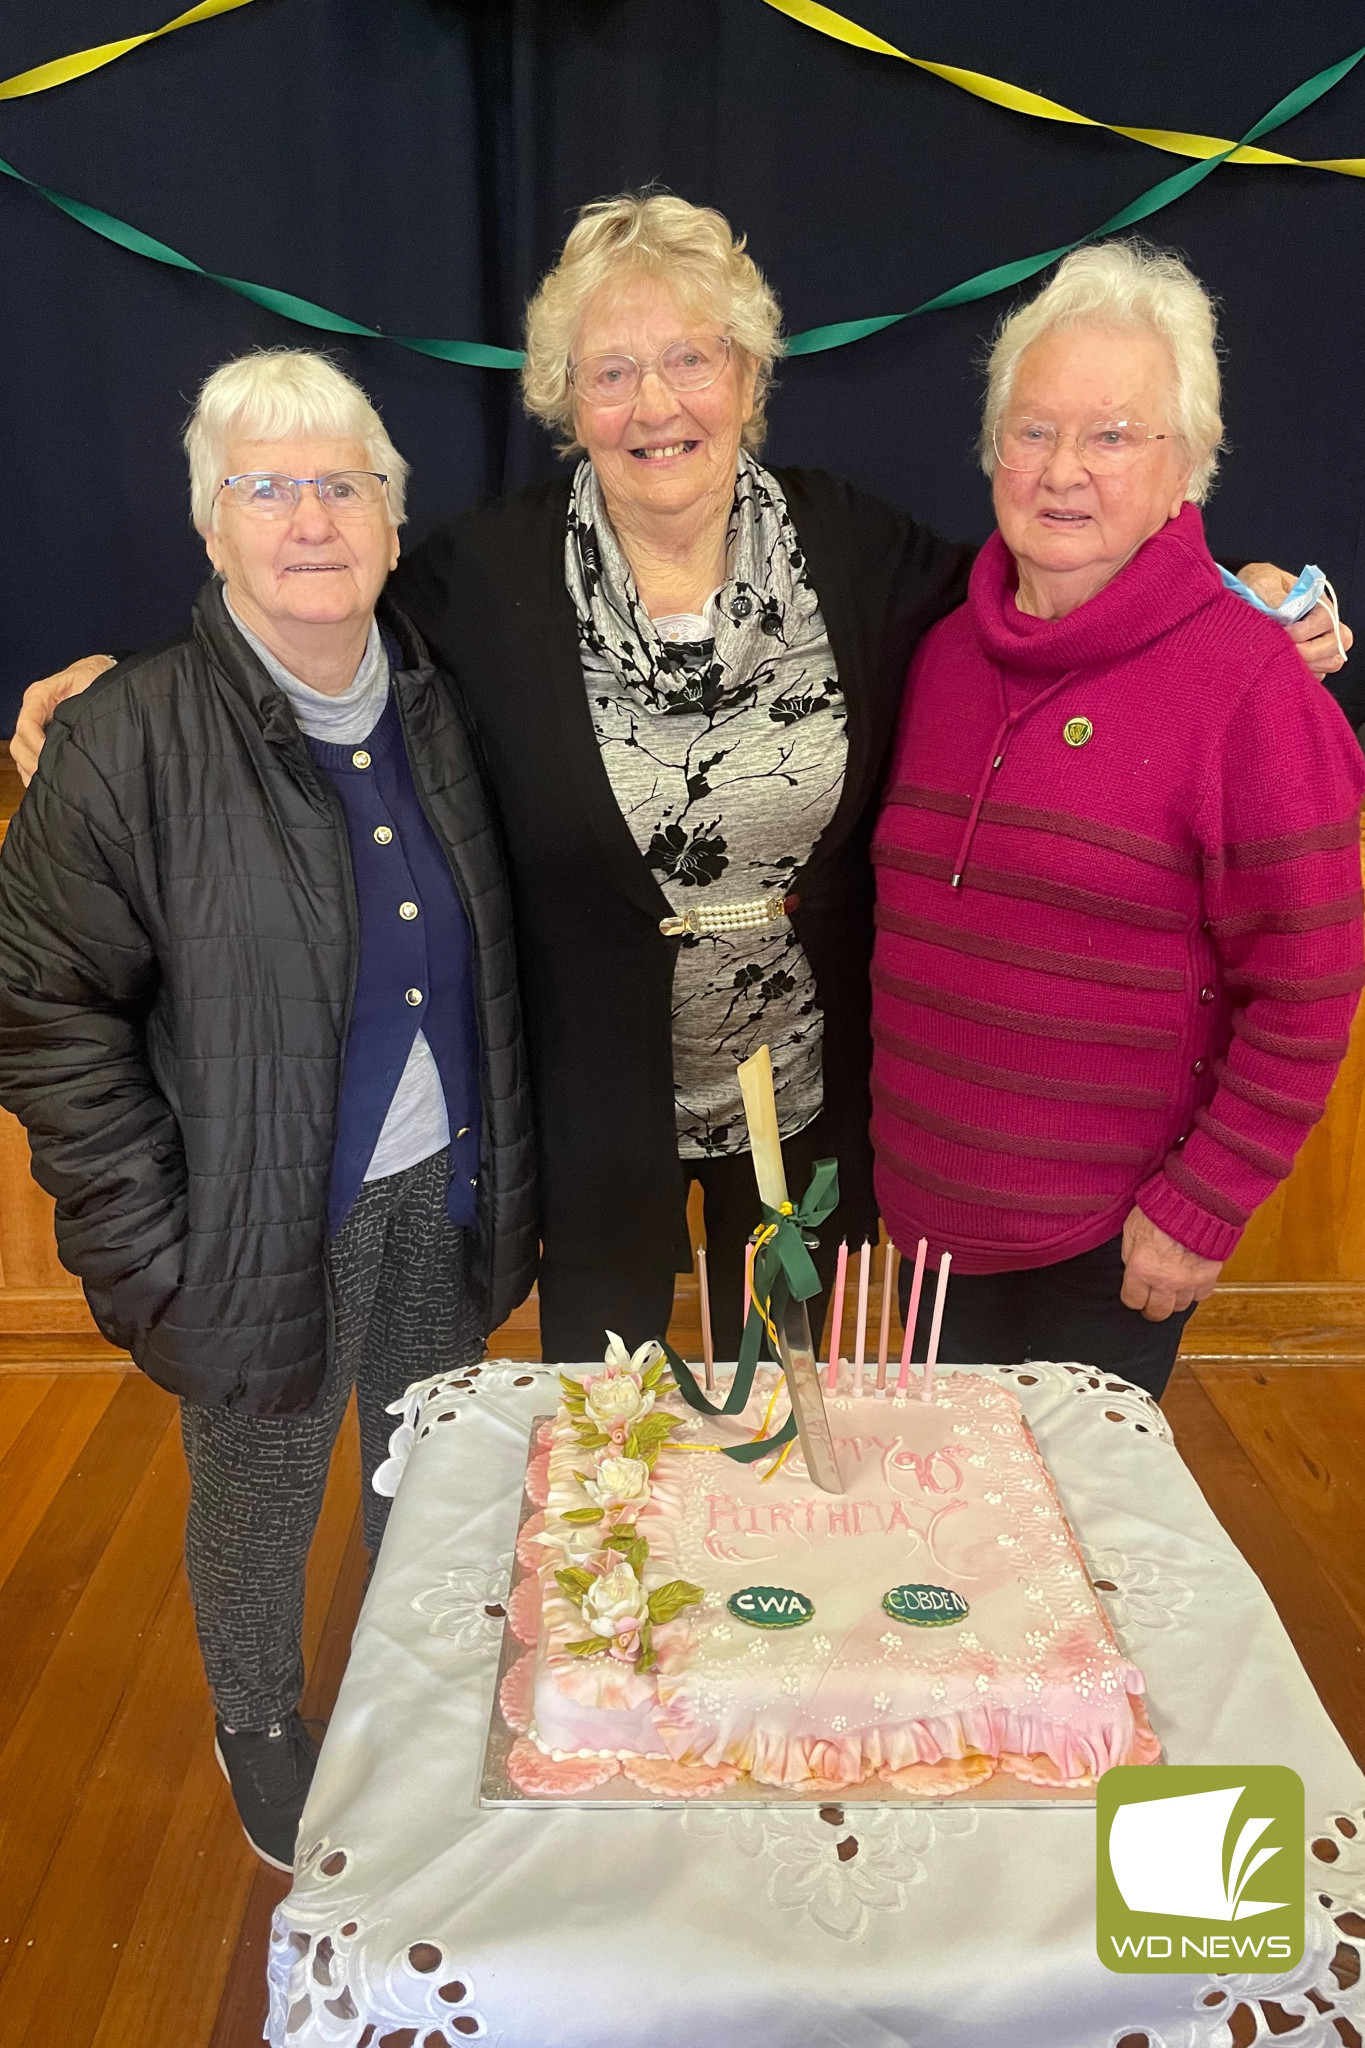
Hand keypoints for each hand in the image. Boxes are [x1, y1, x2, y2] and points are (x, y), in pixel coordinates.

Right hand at [8, 656, 115, 784]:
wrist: (101, 672)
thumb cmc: (95, 676)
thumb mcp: (89, 684)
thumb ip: (80, 703)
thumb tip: (77, 729)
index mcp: (39, 697)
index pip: (27, 725)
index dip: (36, 744)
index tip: (50, 758)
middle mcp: (33, 713)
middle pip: (18, 744)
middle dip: (32, 763)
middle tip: (50, 779)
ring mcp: (36, 727)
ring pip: (21, 754)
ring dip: (32, 771)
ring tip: (50, 786)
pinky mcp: (42, 739)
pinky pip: (30, 760)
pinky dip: (35, 774)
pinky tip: (48, 786)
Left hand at [1120, 1206, 1221, 1321]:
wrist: (1194, 1200)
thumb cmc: (1160, 1209)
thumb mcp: (1131, 1230)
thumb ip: (1130, 1256)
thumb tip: (1132, 1272)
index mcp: (1142, 1269)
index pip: (1132, 1301)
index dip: (1131, 1298)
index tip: (1133, 1293)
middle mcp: (1166, 1280)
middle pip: (1157, 1312)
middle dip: (1151, 1308)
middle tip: (1150, 1300)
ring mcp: (1189, 1280)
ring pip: (1180, 1306)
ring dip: (1174, 1299)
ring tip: (1170, 1287)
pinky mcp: (1209, 1275)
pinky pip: (1201, 1295)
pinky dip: (1194, 1291)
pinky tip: (1189, 1281)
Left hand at [1236, 562, 1351, 679]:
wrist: (1241, 598)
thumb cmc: (1257, 587)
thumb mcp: (1262, 582)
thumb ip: (1273, 595)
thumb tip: (1283, 612)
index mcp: (1317, 602)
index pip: (1327, 619)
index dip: (1307, 630)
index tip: (1285, 633)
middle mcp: (1323, 624)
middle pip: (1337, 643)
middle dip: (1310, 652)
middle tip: (1283, 653)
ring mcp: (1318, 644)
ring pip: (1330, 662)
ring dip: (1307, 666)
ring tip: (1279, 661)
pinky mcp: (1308, 662)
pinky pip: (1316, 676)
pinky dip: (1300, 676)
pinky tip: (1279, 670)